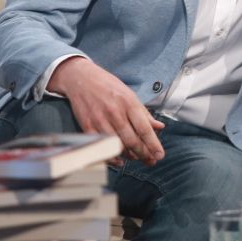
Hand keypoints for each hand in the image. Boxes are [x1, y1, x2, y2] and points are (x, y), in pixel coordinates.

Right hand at [48, 56, 164, 164]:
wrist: (81, 79)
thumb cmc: (108, 86)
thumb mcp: (130, 94)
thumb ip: (144, 113)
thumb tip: (159, 127)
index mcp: (128, 103)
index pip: (144, 128)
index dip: (153, 144)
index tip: (160, 155)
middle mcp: (115, 112)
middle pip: (131, 140)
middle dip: (143, 154)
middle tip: (151, 161)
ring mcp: (100, 120)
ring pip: (117, 145)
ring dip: (129, 156)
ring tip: (137, 158)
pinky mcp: (87, 126)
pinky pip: (101, 146)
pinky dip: (110, 156)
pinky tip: (119, 160)